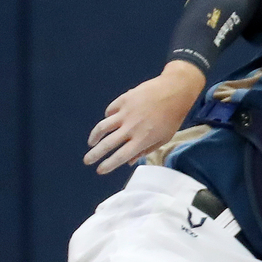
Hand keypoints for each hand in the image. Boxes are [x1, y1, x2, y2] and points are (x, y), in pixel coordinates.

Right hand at [84, 61, 205, 174]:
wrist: (175, 90)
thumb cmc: (172, 117)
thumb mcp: (163, 138)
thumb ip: (145, 150)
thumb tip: (128, 161)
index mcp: (142, 139)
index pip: (120, 156)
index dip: (108, 165)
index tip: (99, 170)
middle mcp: (131, 128)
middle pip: (107, 144)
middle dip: (94, 154)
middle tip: (87, 160)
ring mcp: (126, 113)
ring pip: (103, 127)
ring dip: (95, 136)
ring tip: (91, 143)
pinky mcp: (124, 99)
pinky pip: (110, 111)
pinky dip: (108, 117)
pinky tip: (109, 120)